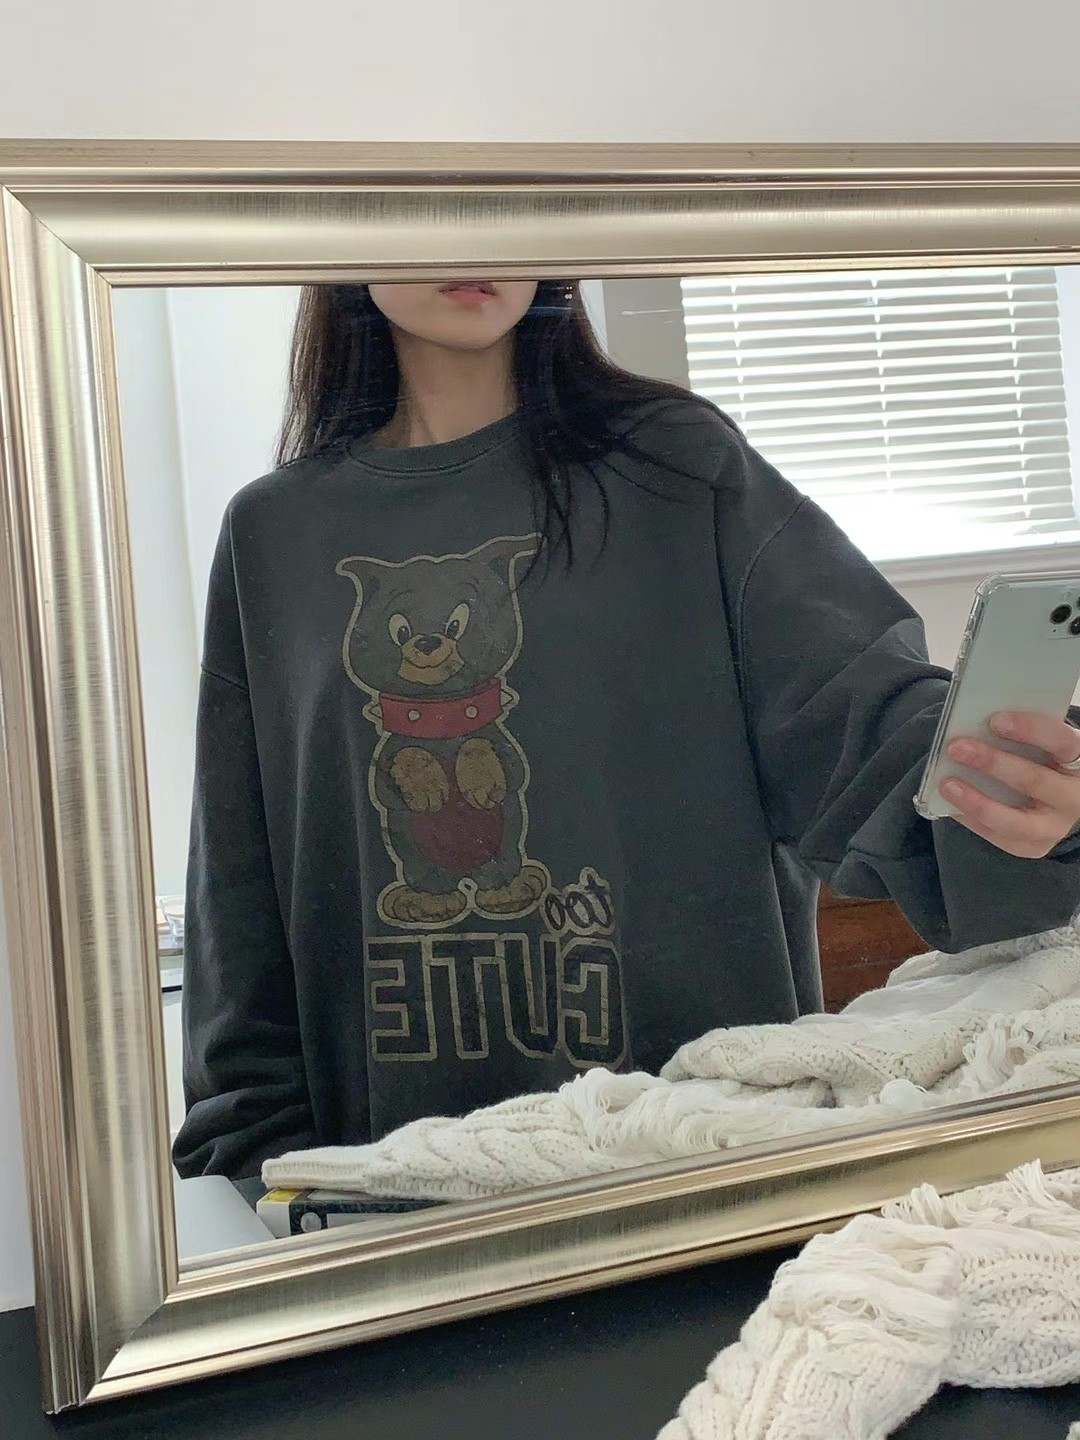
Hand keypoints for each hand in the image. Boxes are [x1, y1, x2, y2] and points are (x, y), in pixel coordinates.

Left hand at [940, 712, 1079, 857]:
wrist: (1055, 798)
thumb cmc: (1041, 759)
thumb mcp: (1041, 744)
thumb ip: (1018, 736)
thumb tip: (973, 725)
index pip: (1062, 742)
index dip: (1030, 730)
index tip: (995, 720)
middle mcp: (1074, 796)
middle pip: (1034, 781)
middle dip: (992, 763)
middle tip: (957, 748)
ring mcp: (1057, 826)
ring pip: (1016, 821)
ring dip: (977, 802)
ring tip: (947, 784)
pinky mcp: (1037, 846)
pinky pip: (1000, 837)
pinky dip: (973, 820)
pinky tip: (952, 805)